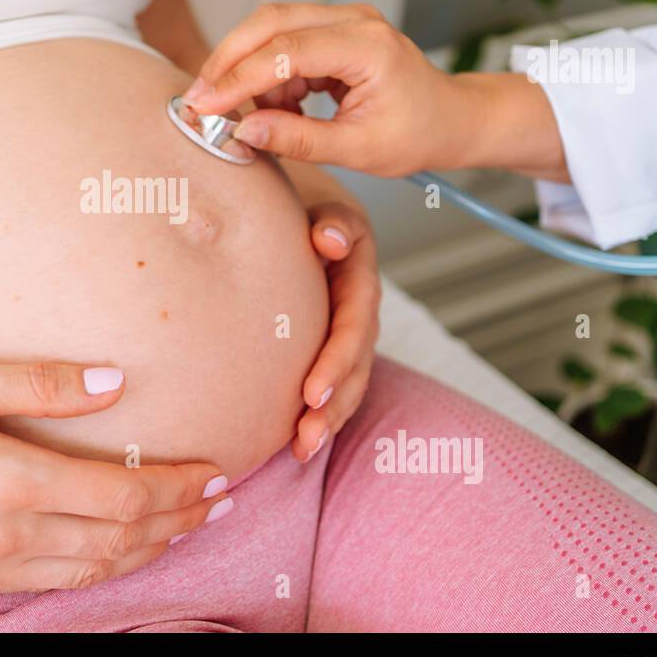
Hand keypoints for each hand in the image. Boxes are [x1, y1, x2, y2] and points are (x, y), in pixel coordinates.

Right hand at [0, 360, 230, 594]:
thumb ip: (37, 382)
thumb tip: (115, 381)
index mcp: (9, 481)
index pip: (122, 495)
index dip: (178, 486)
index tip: (215, 469)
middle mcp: (7, 534)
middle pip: (120, 538)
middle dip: (180, 520)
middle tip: (222, 502)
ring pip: (93, 570)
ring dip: (150, 550)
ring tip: (188, 528)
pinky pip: (53, 584)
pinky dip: (101, 571)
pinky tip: (117, 555)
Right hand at [184, 3, 566, 180]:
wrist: (451, 119)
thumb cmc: (418, 134)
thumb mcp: (359, 150)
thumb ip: (300, 141)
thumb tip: (245, 132)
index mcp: (367, 46)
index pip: (286, 52)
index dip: (238, 78)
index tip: (204, 105)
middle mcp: (353, 20)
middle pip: (269, 23)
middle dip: (227, 61)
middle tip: (199, 101)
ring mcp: (343, 20)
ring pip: (271, 29)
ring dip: (248, 71)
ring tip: (254, 117)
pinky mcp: (333, 31)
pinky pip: (283, 42)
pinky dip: (266, 75)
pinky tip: (276, 108)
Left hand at [292, 200, 379, 462]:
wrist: (305, 212)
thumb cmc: (303, 207)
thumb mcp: (322, 205)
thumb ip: (331, 220)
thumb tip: (329, 239)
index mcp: (358, 276)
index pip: (352, 326)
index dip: (335, 361)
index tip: (308, 393)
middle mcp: (360, 310)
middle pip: (354, 366)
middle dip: (332, 405)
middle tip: (304, 436)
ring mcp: (350, 332)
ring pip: (349, 384)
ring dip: (328, 421)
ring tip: (300, 451)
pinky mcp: (334, 347)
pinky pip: (335, 387)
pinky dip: (321, 416)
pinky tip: (295, 446)